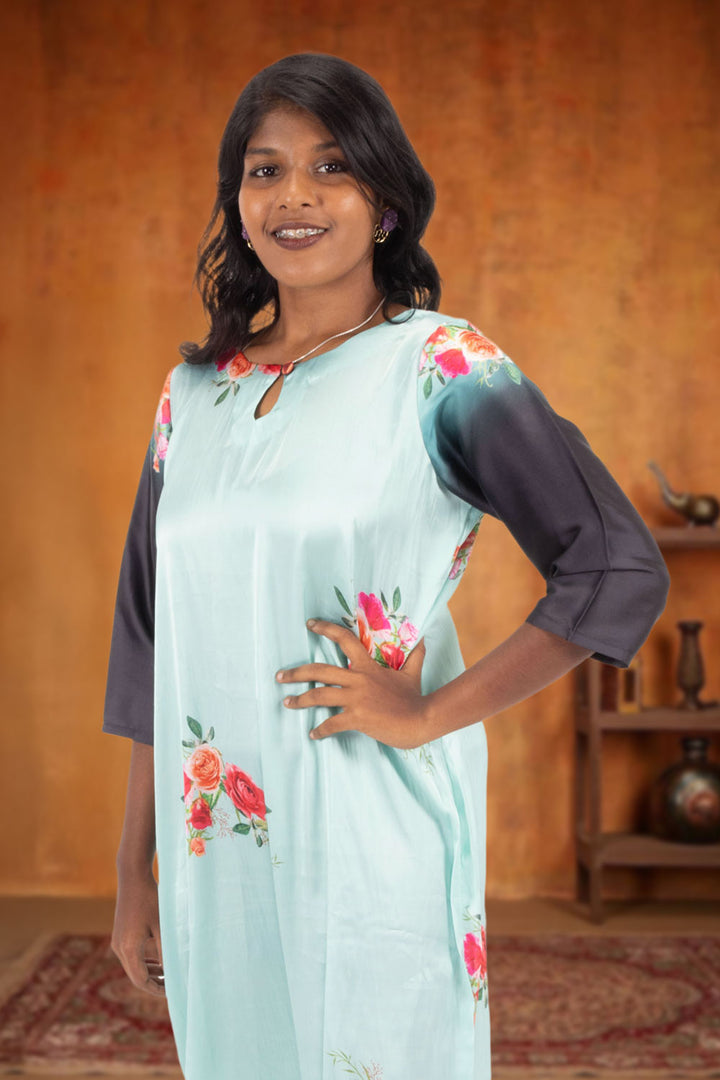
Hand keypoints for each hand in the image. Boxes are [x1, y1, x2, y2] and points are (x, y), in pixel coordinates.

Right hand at [111, 868, 164, 996]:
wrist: (133, 878)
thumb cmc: (151, 900)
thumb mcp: (163, 926)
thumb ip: (167, 951)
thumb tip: (175, 972)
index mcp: (129, 949)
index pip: (141, 981)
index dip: (157, 990)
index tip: (173, 992)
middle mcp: (120, 948)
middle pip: (136, 976)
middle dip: (155, 983)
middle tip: (174, 986)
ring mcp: (118, 941)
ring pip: (134, 966)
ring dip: (150, 972)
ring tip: (169, 976)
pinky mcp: (120, 935)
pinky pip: (132, 956)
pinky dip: (145, 961)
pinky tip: (160, 961)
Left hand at [276, 618, 428, 747]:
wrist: (421, 720)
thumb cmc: (415, 697)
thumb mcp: (413, 672)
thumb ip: (415, 654)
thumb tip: (423, 638)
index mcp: (368, 667)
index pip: (344, 640)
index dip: (326, 629)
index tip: (310, 624)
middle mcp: (358, 680)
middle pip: (319, 671)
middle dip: (296, 673)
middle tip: (279, 676)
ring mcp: (356, 699)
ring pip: (319, 696)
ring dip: (299, 700)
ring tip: (286, 703)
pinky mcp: (357, 718)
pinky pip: (332, 724)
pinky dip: (320, 730)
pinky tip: (313, 734)